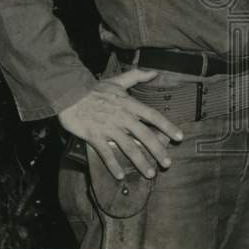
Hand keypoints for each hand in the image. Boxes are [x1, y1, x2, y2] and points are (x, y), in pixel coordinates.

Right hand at [58, 69, 183, 179]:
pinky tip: (119, 176)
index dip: (167, 126)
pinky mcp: (94, 136)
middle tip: (168, 163)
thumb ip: (137, 76)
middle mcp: (122, 117)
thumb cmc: (94, 89)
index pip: (153, 116)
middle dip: (158, 150)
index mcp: (129, 104)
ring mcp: (108, 128)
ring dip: (140, 162)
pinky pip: (106, 154)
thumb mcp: (117, 80)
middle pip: (145, 135)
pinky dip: (113, 165)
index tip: (179, 137)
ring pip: (129, 147)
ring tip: (150, 174)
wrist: (69, 94)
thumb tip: (155, 72)